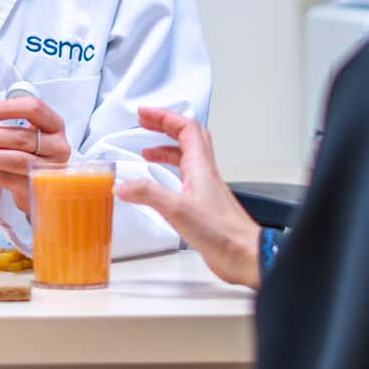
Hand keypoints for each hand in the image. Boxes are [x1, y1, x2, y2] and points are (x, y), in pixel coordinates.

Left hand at [0, 96, 71, 215]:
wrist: (43, 187)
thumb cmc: (32, 155)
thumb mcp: (29, 134)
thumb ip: (8, 127)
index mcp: (54, 126)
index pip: (34, 109)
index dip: (7, 108)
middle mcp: (57, 146)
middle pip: (21, 138)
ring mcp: (49, 169)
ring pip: (14, 159)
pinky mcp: (35, 188)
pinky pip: (7, 178)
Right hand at [115, 108, 261, 289]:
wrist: (244, 254)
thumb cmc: (222, 233)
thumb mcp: (178, 210)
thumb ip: (149, 194)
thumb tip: (124, 185)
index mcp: (201, 167)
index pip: (185, 128)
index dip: (164, 117)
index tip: (144, 114)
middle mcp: (205, 174)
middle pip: (187, 138)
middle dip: (165, 126)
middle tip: (146, 123)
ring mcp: (205, 189)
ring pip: (187, 158)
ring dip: (166, 150)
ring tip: (146, 153)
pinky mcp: (203, 205)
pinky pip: (185, 179)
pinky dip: (170, 174)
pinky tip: (160, 187)